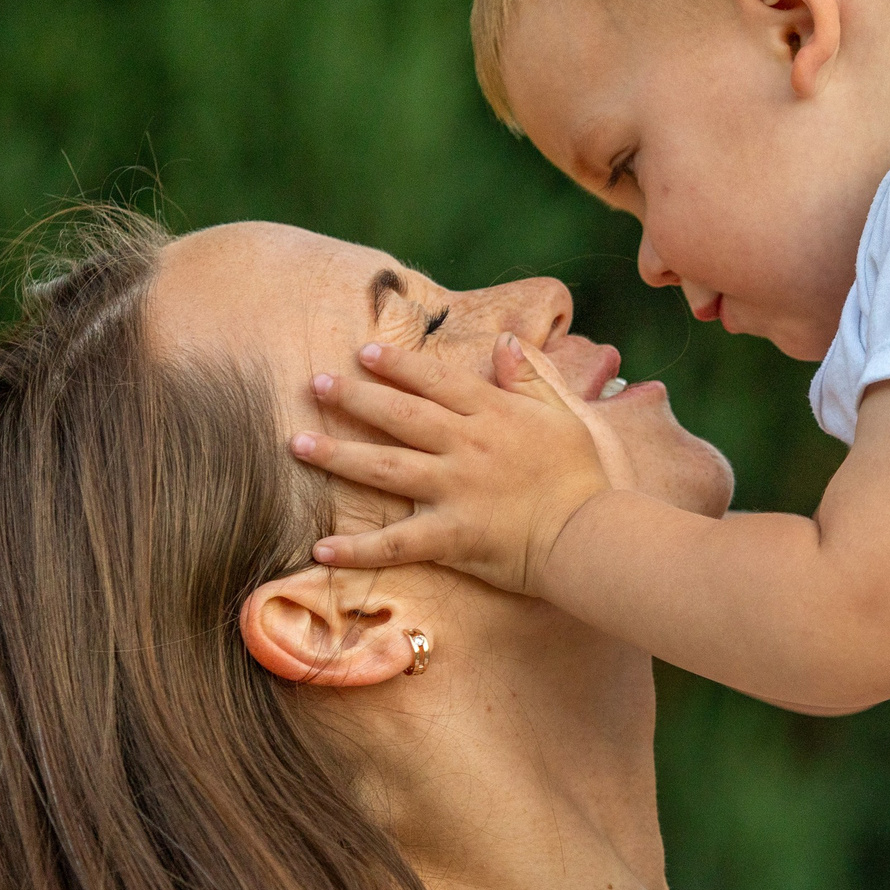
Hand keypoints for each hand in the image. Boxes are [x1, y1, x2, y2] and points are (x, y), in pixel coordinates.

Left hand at [293, 334, 611, 596]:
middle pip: (399, 415)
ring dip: (338, 455)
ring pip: (384, 468)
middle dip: (353, 397)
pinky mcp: (450, 536)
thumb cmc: (583, 476)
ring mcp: (454, 490)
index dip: (398, 365)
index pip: (436, 380)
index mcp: (493, 414)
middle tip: (315, 384)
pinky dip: (357, 550)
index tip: (365, 351)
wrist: (591, 533)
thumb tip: (504, 340)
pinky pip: (395, 543)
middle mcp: (466, 446)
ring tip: (298, 444)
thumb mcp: (562, 414)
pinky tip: (320, 549)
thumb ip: (530, 376)